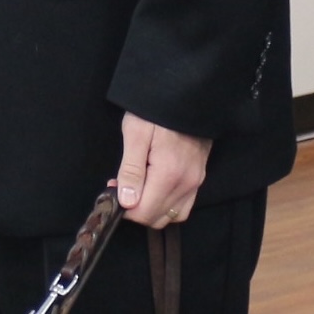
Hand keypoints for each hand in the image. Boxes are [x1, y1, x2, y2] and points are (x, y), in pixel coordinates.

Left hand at [113, 112, 212, 228]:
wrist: (185, 96)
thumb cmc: (155, 113)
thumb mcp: (135, 135)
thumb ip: (132, 171)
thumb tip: (127, 201)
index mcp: (168, 175)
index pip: (144, 213)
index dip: (124, 209)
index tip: (113, 189)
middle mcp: (186, 184)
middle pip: (157, 218)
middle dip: (135, 209)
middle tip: (122, 185)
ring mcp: (196, 182)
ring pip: (171, 215)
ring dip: (151, 209)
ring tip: (137, 186)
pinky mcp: (199, 177)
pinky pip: (183, 205)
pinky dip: (167, 204)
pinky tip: (154, 187)